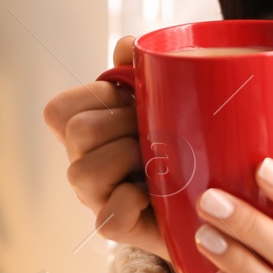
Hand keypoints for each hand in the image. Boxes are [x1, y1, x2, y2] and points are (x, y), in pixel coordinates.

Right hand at [44, 35, 204, 272]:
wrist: (212, 201)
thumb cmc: (185, 146)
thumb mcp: (167, 103)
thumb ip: (143, 70)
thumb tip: (126, 46)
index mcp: (90, 129)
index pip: (59, 109)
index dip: (95, 96)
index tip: (133, 98)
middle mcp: (83, 162)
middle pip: (77, 130)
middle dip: (122, 122)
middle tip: (156, 128)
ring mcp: (94, 196)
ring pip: (83, 171)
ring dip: (128, 157)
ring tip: (159, 158)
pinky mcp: (113, 226)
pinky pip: (110, 212)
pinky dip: (135, 199)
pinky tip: (159, 192)